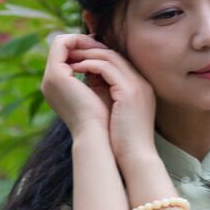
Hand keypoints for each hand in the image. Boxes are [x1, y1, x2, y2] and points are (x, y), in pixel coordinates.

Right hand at [41, 33, 112, 139]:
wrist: (100, 136)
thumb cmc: (107, 119)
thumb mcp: (100, 91)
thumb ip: (96, 75)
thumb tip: (103, 58)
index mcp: (59, 89)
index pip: (66, 58)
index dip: (84, 49)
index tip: (104, 48)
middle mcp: (51, 83)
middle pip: (61, 49)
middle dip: (83, 42)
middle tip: (103, 43)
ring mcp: (50, 79)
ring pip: (60, 43)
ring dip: (81, 39)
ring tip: (101, 44)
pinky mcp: (55, 75)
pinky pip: (61, 44)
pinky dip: (78, 40)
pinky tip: (97, 46)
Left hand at [64, 38, 157, 166]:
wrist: (135, 158)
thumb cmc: (122, 141)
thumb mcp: (114, 110)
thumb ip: (104, 92)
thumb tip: (85, 78)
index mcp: (139, 87)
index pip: (117, 61)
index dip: (95, 56)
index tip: (76, 58)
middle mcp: (140, 82)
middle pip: (113, 54)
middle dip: (89, 51)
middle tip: (69, 53)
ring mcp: (137, 85)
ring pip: (109, 56)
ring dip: (86, 55)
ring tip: (68, 59)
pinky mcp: (129, 92)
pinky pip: (106, 68)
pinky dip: (88, 65)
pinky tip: (74, 69)